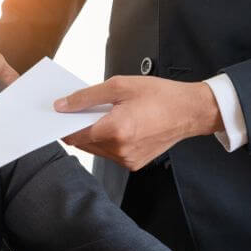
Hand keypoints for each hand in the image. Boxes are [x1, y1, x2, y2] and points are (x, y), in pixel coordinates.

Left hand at [55, 76, 223, 170]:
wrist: (190, 111)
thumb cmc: (160, 96)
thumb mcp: (120, 86)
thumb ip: (87, 97)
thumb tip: (62, 106)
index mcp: (116, 130)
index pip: (75, 135)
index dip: (64, 125)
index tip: (60, 117)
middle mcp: (120, 150)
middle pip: (83, 143)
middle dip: (79, 127)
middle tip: (84, 111)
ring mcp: (127, 160)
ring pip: (95, 150)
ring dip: (93, 135)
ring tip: (106, 116)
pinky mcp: (134, 164)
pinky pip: (110, 154)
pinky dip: (107, 141)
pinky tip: (117, 126)